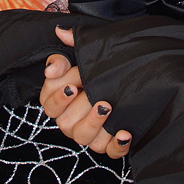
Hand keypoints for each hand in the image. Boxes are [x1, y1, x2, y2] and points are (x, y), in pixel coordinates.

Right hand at [39, 26, 132, 158]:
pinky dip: (117, 145)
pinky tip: (124, 132)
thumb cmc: (103, 67)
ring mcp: (92, 133)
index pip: (49, 104)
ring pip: (84, 138)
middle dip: (79, 108)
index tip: (72, 85)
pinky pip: (111, 152)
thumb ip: (74, 42)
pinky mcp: (111, 143)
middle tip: (94, 95)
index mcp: (62, 100)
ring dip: (96, 123)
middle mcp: (73, 119)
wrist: (134, 77)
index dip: (58, 96)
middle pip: (65, 123)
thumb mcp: (88, 52)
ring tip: (109, 106)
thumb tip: (61, 32)